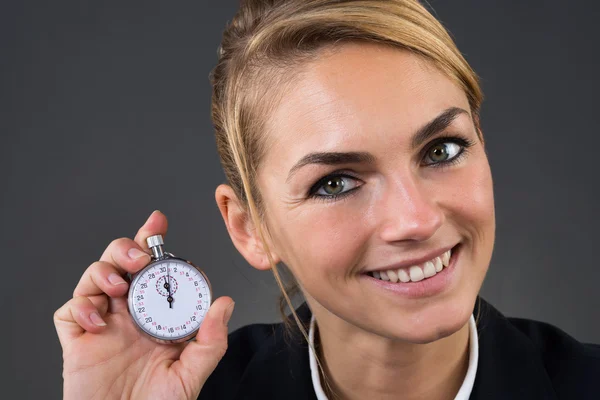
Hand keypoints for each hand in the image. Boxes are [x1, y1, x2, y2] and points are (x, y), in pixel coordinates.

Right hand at [54, 211, 233, 399]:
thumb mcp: (191, 375)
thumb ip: (210, 342)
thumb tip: (225, 304)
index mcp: (156, 316)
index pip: (154, 271)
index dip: (154, 243)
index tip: (159, 222)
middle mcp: (128, 315)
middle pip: (120, 264)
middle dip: (126, 247)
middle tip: (139, 256)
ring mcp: (102, 325)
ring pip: (94, 278)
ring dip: (103, 271)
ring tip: (119, 287)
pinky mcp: (77, 340)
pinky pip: (69, 310)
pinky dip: (80, 307)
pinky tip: (97, 321)